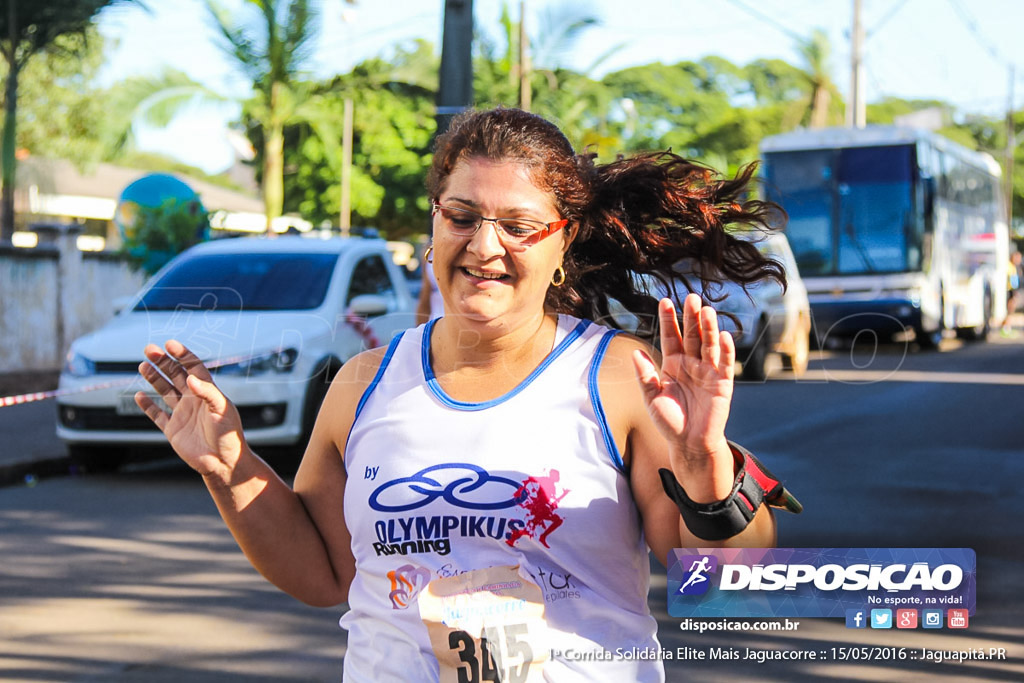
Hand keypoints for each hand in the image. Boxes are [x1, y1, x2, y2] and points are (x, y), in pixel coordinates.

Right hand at [136, 340, 247, 479]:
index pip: (193, 368)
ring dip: (154, 378)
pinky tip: (139, 395)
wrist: (224, 463)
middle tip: (149, 349)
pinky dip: (148, 406)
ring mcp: (183, 414)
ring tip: (143, 365)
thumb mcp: (222, 410)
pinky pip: (157, 415)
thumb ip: (207, 392)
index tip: (170, 344)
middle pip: (176, 375)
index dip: (182, 355)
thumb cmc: (229, 435)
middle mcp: (194, 400)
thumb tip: (190, 378)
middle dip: (163, 362)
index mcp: (208, 392)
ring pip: (165, 391)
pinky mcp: (173, 430)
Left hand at [632, 295, 734, 485]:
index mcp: (672, 364)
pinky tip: (724, 334)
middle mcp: (691, 363)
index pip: (671, 336)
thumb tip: (635, 352)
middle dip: (691, 316)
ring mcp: (708, 371)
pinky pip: (725, 363)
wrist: (688, 444)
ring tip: (707, 310)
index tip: (664, 301)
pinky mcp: (723, 383)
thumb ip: (645, 376)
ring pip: (709, 345)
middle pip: (691, 335)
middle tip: (691, 297)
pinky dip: (726, 350)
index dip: (668, 319)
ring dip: (708, 328)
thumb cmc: (669, 421)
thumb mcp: (652, 398)